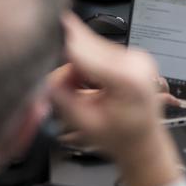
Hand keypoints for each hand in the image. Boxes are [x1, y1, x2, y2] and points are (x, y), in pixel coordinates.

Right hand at [48, 14, 182, 185]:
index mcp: (126, 78)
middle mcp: (135, 61)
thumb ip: (63, 98)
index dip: (59, 46)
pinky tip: (93, 84)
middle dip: (69, 64)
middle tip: (64, 87)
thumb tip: (44, 77)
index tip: (41, 43)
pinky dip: (90, 64)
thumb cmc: (121, 137)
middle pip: (86, 45)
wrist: (144, 141)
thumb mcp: (85, 124)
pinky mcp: (133, 55)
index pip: (82, 51)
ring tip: (84, 92)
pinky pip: (100, 50)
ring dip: (79, 64)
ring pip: (90, 46)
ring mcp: (136, 56)